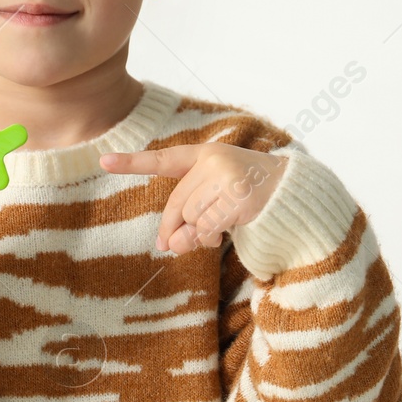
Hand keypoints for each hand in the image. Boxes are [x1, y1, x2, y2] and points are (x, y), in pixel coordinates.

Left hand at [100, 143, 287, 253]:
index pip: (164, 160)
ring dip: (198, 235)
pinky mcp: (237, 195)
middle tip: (172, 246)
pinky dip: (210, 238)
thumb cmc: (255, 200)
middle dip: (174, 228)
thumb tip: (168, 246)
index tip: (102, 159)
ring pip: (190, 217)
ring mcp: (227, 176)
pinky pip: (206, 227)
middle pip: (176, 202)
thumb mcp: (218, 205)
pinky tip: (223, 236)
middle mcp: (214, 160)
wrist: (299, 199)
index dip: (132, 162)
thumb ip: (189, 219)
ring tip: (215, 235)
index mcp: (206, 155)